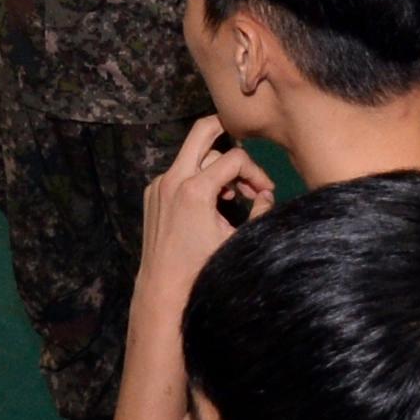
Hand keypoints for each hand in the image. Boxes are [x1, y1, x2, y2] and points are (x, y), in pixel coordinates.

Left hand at [136, 116, 274, 314]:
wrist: (163, 289)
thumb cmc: (203, 267)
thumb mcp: (237, 239)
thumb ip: (259, 211)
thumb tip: (267, 194)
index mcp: (195, 189)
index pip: (235, 159)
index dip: (256, 172)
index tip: (266, 192)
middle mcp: (173, 179)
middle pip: (202, 131)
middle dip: (225, 129)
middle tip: (244, 139)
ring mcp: (159, 185)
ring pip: (192, 154)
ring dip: (215, 164)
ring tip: (232, 193)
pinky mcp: (152, 194)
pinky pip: (179, 172)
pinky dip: (197, 177)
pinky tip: (210, 202)